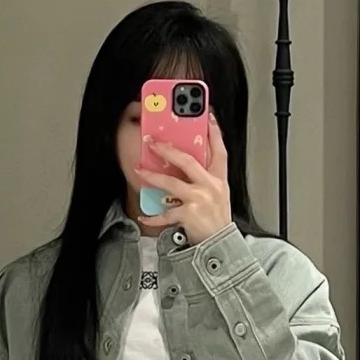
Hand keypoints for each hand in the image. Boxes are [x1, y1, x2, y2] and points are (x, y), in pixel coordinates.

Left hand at [135, 108, 233, 245]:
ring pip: (171, 183)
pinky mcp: (189, 214)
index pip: (219, 150)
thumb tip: (183, 161)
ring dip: (152, 176)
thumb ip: (205, 176)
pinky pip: (166, 213)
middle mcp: (210, 186)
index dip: (213, 132)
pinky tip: (143, 215)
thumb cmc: (216, 217)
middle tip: (152, 141)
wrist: (220, 244)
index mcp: (219, 178)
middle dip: (167, 149)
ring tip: (139, 171)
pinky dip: (153, 216)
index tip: (206, 116)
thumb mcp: (218, 193)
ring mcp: (199, 200)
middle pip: (188, 161)